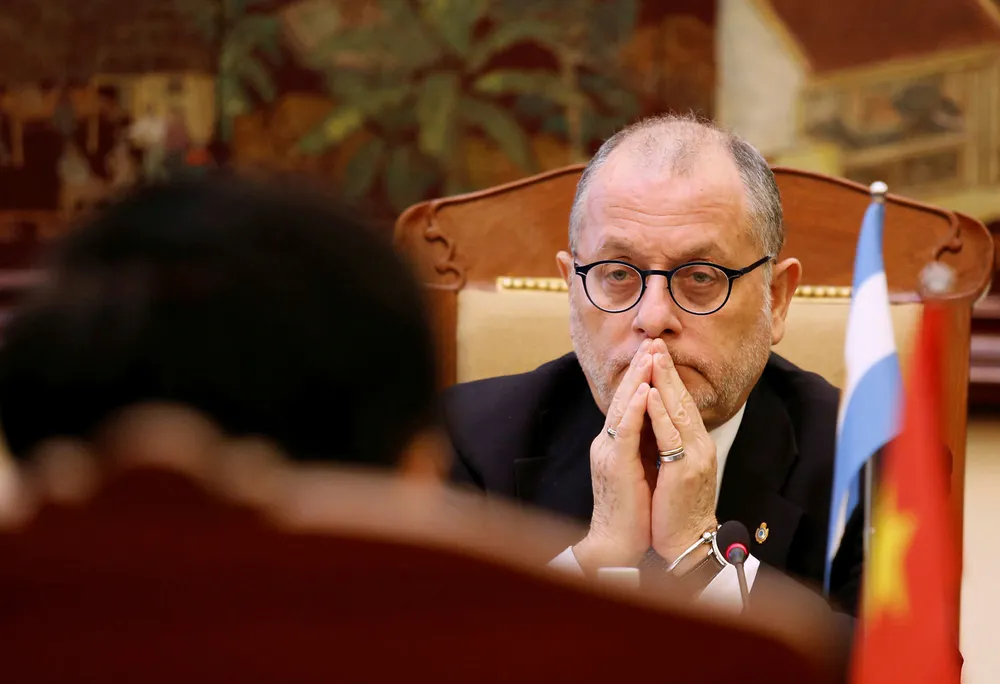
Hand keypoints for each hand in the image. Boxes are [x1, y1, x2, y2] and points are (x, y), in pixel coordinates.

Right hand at [572, 339, 653, 572]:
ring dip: (638, 379)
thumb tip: (657, 427)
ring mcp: (609, 451)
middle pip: (624, 398)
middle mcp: (607, 443)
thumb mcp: (639, 473)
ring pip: (624, 407)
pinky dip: (635, 408)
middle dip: (640, 369)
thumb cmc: (632, 513)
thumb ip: (643, 448)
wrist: (617, 544)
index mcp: (614, 445)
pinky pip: (625, 430)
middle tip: (653, 343)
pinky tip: (645, 390)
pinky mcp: (616, 464)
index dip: (641, 378)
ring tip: (650, 356)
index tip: (655, 355)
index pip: (628, 403)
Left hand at [647, 339, 718, 565]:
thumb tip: (656, 418)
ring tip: (654, 358)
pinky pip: (669, 436)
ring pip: (677, 411)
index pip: (681, 402)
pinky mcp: (684, 472)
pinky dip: (659, 414)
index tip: (657, 353)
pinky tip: (650, 396)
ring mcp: (694, 457)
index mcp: (695, 444)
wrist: (684, 543)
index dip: (669, 377)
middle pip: (682, 399)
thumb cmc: (674, 508)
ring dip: (664, 382)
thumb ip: (669, 443)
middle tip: (656, 343)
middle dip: (667, 370)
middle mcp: (698, 446)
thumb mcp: (674, 468)